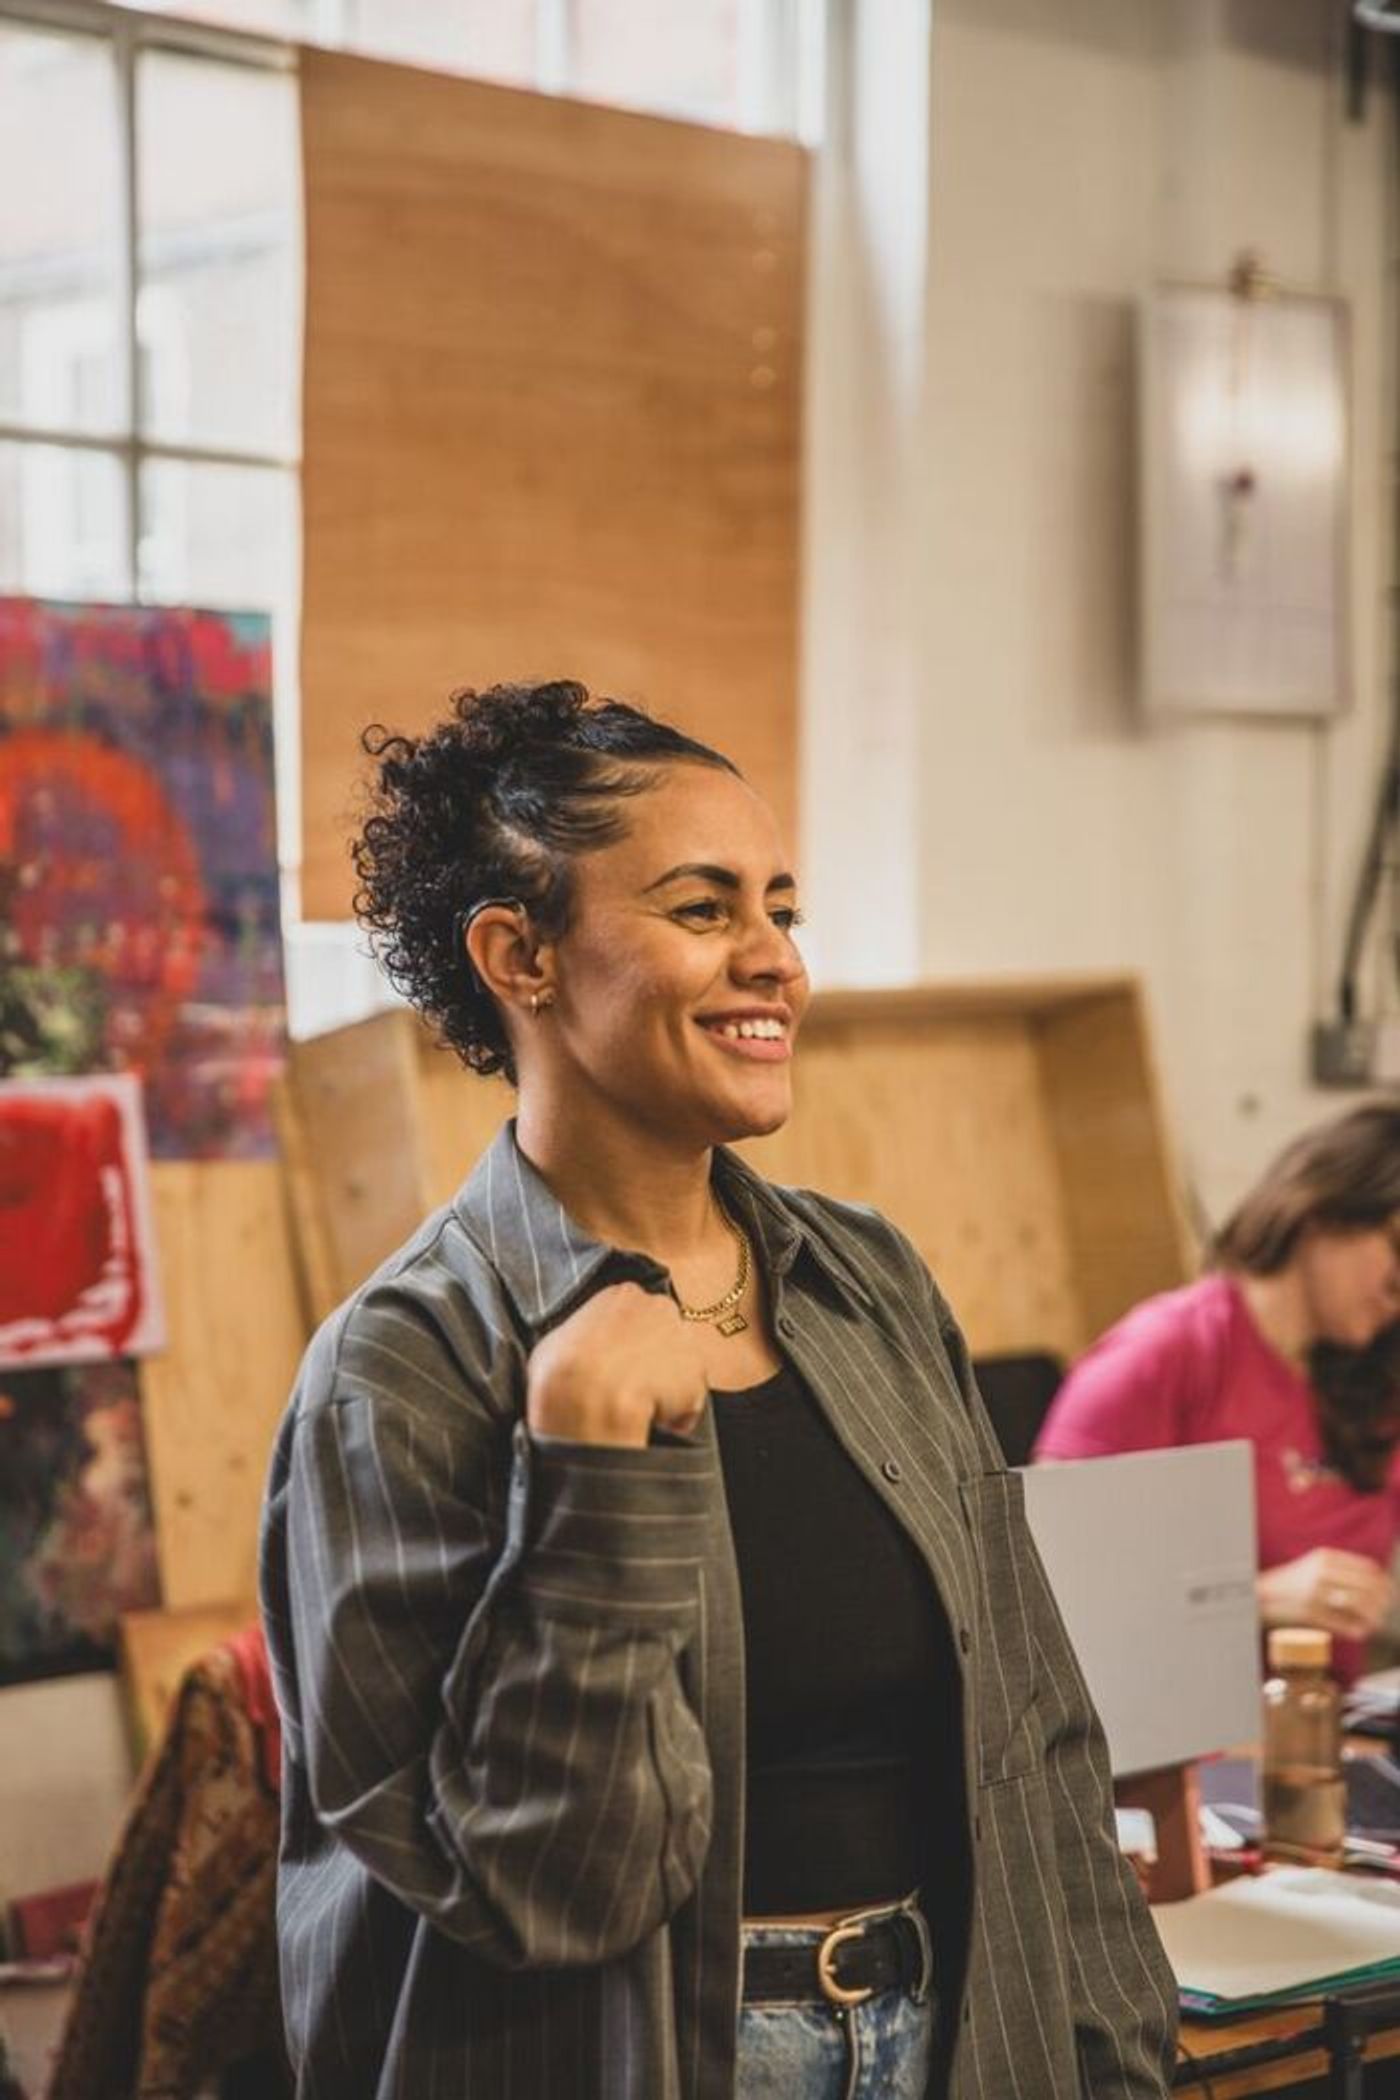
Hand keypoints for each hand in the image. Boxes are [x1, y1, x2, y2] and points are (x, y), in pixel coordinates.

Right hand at [526, 1283, 708, 1448]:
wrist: (589, 1396)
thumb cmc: (562, 1367)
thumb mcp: (556, 1340)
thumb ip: (578, 1336)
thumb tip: (579, 1353)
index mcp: (623, 1294)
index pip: (632, 1313)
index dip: (623, 1342)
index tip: (613, 1362)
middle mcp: (660, 1307)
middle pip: (660, 1333)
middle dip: (648, 1358)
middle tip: (625, 1385)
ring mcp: (683, 1339)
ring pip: (676, 1366)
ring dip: (662, 1386)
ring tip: (636, 1410)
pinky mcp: (698, 1375)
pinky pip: (687, 1400)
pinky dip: (674, 1414)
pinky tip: (651, 1424)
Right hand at [1256, 1547, 1395, 1643]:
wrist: (1260, 1594)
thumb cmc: (1291, 1582)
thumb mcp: (1315, 1566)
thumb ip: (1342, 1569)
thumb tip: (1377, 1579)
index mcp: (1326, 1557)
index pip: (1368, 1568)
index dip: (1384, 1582)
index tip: (1391, 1593)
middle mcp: (1322, 1571)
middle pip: (1367, 1586)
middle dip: (1382, 1602)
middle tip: (1386, 1611)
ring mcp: (1316, 1591)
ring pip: (1358, 1604)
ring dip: (1372, 1617)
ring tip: (1375, 1623)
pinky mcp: (1310, 1611)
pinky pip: (1342, 1623)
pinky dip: (1355, 1630)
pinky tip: (1361, 1632)